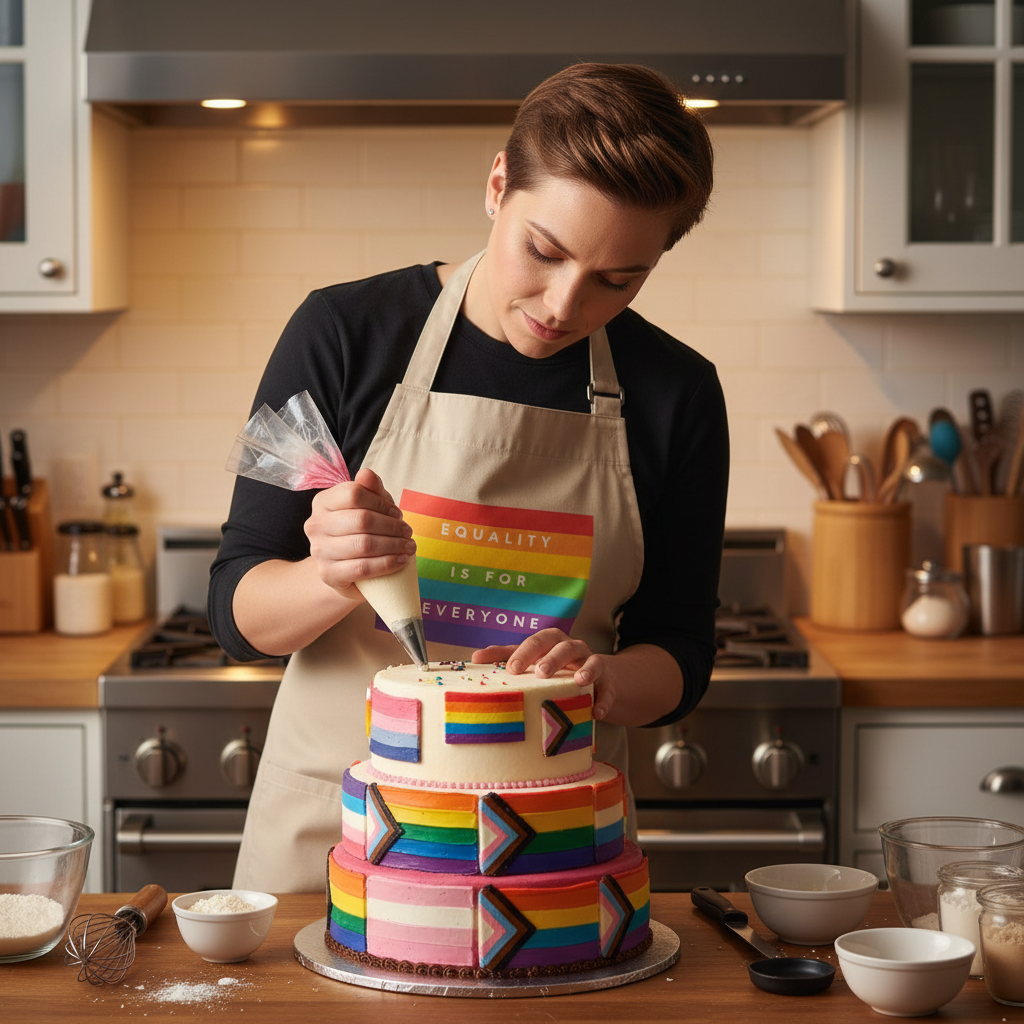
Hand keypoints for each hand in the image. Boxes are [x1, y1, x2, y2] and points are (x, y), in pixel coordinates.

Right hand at [303, 467, 415, 596]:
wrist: (345, 569)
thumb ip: (370, 488)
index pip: (354, 494)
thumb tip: (366, 474)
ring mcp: (319, 551)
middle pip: (362, 520)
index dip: (381, 503)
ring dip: (393, 545)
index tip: (397, 513)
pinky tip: (401, 561)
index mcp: (322, 502)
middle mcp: (315, 525)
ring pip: (364, 545)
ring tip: (409, 547)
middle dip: (392, 526)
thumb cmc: (359, 531)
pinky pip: (362, 568)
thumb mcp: (368, 506)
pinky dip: (387, 564)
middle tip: (408, 532)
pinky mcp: (328, 575)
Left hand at [472, 629, 613, 720]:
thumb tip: (474, 659)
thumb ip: (506, 657)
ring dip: (585, 670)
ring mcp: (592, 663)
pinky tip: (597, 712)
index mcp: (551, 642)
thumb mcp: (533, 661)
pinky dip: (604, 699)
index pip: (537, 641)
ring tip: (579, 681)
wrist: (597, 678)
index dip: (525, 652)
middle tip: (540, 672)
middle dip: (552, 657)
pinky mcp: (608, 681)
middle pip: (563, 645)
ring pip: (591, 659)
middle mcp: (572, 648)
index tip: (512, 669)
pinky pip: (608, 688)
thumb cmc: (556, 668)